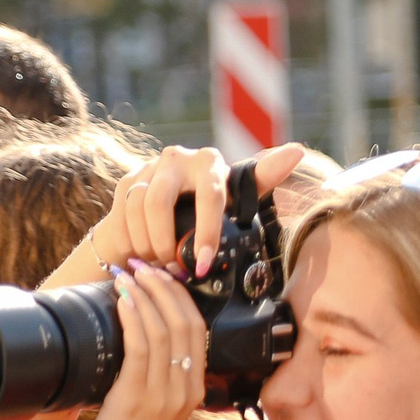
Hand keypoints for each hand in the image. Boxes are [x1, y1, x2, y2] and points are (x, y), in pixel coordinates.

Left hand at [72, 261, 207, 419]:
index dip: (181, 298)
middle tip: (143, 267)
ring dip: (144, 296)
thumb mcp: (154, 410)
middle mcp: (186, 390)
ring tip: (127, 276)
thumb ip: (157, 378)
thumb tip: (140, 339)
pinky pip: (141, 348)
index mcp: (195, 391)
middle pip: (185, 324)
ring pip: (163, 331)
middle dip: (164, 288)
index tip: (161, 275)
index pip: (199, 332)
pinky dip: (133, 318)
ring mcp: (164, 395)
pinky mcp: (137, 398)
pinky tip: (122, 302)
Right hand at [86, 144, 304, 280]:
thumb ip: (262, 179)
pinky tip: (143, 254)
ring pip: (138, 209)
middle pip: (160, 203)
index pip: (209, 195)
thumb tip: (296, 150)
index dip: (206, 231)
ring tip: (161, 264)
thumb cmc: (212, 208)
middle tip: (176, 269)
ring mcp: (148, 167)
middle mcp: (178, 158)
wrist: (167, 212)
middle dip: (165, 243)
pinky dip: (132, 238)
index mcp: (210, 162)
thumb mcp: (238, 198)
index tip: (204, 262)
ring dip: (148, 243)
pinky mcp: (126, 180)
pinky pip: (123, 213)